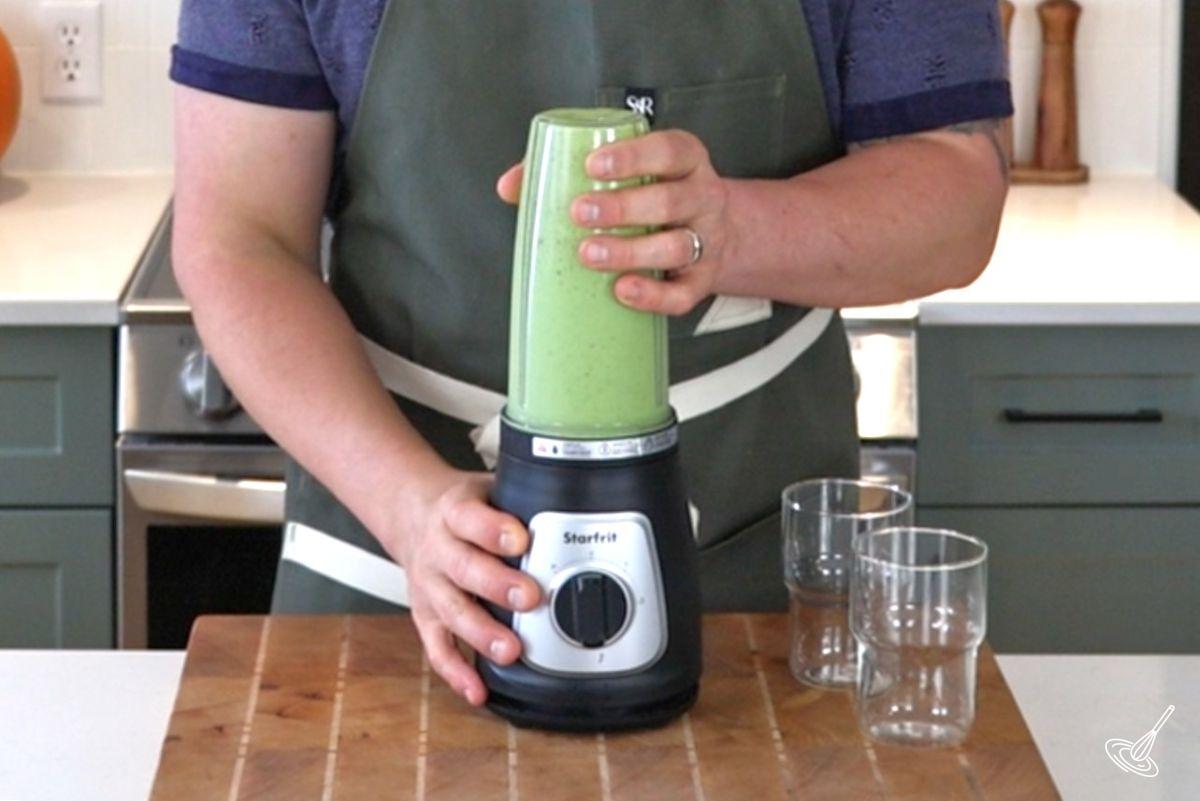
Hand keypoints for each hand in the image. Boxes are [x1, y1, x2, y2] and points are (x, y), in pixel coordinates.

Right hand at [384, 469, 541, 705]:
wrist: (411, 515)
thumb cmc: (464, 508)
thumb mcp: (488, 488)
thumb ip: (521, 500)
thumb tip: (572, 503)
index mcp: (454, 512)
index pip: (470, 518)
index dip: (494, 530)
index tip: (521, 539)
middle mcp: (438, 550)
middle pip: (464, 568)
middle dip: (497, 585)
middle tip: (530, 597)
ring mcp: (430, 586)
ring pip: (453, 611)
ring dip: (481, 633)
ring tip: (509, 649)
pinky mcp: (425, 616)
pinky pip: (437, 648)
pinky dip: (457, 672)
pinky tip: (478, 689)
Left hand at [497, 129, 734, 315]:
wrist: (714, 235)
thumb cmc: (655, 196)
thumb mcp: (627, 173)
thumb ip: (566, 170)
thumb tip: (510, 186)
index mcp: (684, 162)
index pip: (670, 150)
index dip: (635, 156)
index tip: (594, 165)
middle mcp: (702, 198)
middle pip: (672, 200)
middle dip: (625, 207)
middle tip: (580, 212)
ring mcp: (706, 241)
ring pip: (678, 246)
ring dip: (631, 251)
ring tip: (589, 253)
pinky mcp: (701, 280)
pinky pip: (683, 293)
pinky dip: (653, 296)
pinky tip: (623, 289)